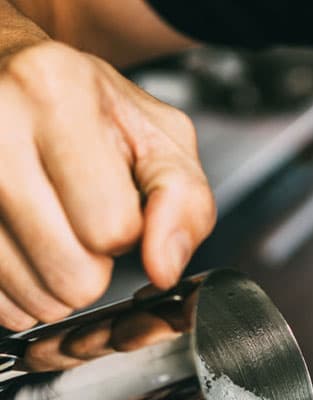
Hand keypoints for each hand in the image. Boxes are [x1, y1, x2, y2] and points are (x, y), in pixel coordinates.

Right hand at [0, 40, 215, 330]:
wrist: (9, 79)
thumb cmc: (87, 109)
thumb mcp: (160, 138)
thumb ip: (184, 203)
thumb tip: (164, 268)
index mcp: (56, 91)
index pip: (112, 227)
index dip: (127, 229)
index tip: (113, 200)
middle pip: (73, 273)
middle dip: (95, 267)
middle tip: (83, 226)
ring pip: (33, 295)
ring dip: (57, 286)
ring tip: (55, 238)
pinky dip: (20, 293)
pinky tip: (26, 254)